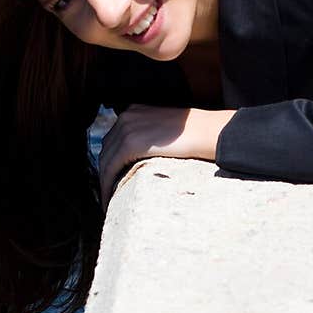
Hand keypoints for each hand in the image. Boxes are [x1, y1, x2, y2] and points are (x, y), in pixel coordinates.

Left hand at [98, 104, 235, 207]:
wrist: (208, 131)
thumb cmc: (195, 135)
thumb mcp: (166, 130)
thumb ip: (150, 137)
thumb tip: (143, 156)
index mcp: (134, 112)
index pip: (113, 140)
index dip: (110, 162)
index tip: (114, 179)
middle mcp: (126, 117)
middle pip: (106, 150)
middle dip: (106, 172)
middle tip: (110, 193)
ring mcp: (127, 128)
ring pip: (105, 161)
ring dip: (105, 182)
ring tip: (109, 201)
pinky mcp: (130, 143)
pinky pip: (110, 168)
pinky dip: (107, 185)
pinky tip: (109, 200)